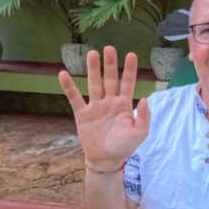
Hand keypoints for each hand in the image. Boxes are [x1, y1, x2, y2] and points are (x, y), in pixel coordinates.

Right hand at [57, 46, 150, 167]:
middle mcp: (109, 102)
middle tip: (109, 48)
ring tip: (92, 54)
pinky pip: (75, 98)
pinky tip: (63, 73)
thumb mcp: (140, 133)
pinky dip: (69, 86)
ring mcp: (95, 106)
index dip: (129, 70)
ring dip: (92, 69)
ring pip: (94, 84)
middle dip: (110, 64)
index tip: (131, 55)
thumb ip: (144, 117)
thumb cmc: (125, 146)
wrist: (106, 160)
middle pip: (109, 79)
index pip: (128, 83)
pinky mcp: (82, 114)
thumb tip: (144, 99)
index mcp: (124, 105)